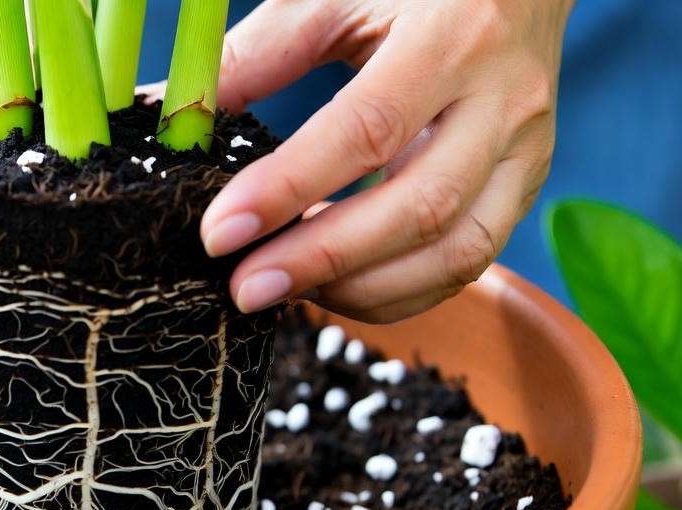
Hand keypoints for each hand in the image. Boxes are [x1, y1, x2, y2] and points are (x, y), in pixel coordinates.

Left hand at [202, 0, 570, 322]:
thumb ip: (252, 57)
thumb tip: (163, 118)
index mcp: (452, 38)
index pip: (366, 130)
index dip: (288, 190)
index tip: (219, 233)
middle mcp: (505, 101)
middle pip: (420, 208)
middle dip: (322, 260)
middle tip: (243, 287)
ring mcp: (527, 152)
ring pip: (456, 253)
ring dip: (361, 289)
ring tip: (283, 290)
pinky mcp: (525, 187)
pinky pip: (467, 263)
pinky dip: (396, 291)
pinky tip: (335, 287)